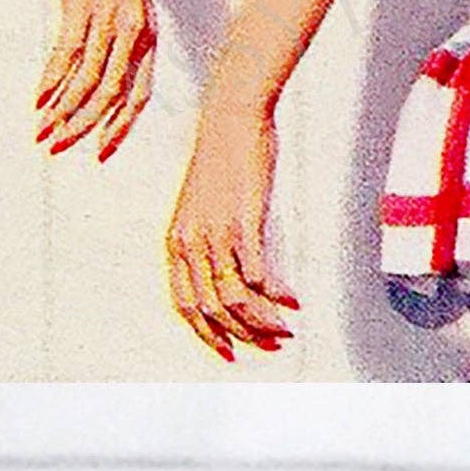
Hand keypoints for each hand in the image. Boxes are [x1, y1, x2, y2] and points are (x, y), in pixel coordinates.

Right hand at [35, 0, 155, 158]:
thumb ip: (115, 34)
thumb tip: (94, 72)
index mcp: (148, 31)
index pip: (140, 94)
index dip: (120, 127)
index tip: (100, 151)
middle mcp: (134, 28)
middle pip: (112, 95)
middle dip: (84, 127)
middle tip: (58, 147)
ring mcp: (108, 16)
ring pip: (87, 80)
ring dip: (62, 110)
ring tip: (41, 131)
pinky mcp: (82, 3)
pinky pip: (67, 55)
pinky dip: (51, 82)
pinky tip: (37, 99)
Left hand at [165, 85, 298, 360]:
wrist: (231, 118)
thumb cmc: (222, 158)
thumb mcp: (205, 206)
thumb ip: (213, 242)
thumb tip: (238, 276)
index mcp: (177, 241)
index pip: (185, 304)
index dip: (207, 334)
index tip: (229, 352)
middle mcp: (191, 242)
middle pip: (212, 310)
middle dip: (242, 335)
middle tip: (270, 345)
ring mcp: (216, 234)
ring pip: (234, 299)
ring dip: (262, 321)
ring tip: (285, 328)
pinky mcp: (243, 223)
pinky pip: (257, 275)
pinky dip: (276, 295)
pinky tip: (293, 299)